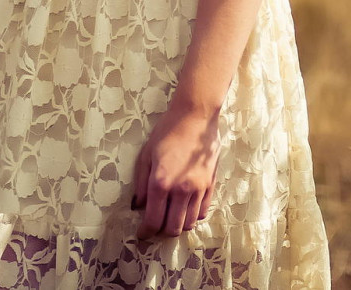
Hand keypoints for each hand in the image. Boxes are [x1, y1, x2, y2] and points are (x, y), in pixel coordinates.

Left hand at [131, 103, 220, 239]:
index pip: (154, 220)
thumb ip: (141, 183)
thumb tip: (139, 205)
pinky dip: (193, 215)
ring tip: (172, 216)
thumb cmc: (167, 131)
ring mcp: (199, 188)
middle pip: (173, 228)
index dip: (146, 232)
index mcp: (161, 183)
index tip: (142, 233)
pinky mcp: (211, 184)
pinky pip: (203, 211)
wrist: (195, 116)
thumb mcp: (146, 155)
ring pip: (190, 222)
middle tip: (156, 225)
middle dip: (162, 231)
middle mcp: (181, 190)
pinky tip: (186, 207)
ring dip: (179, 224)